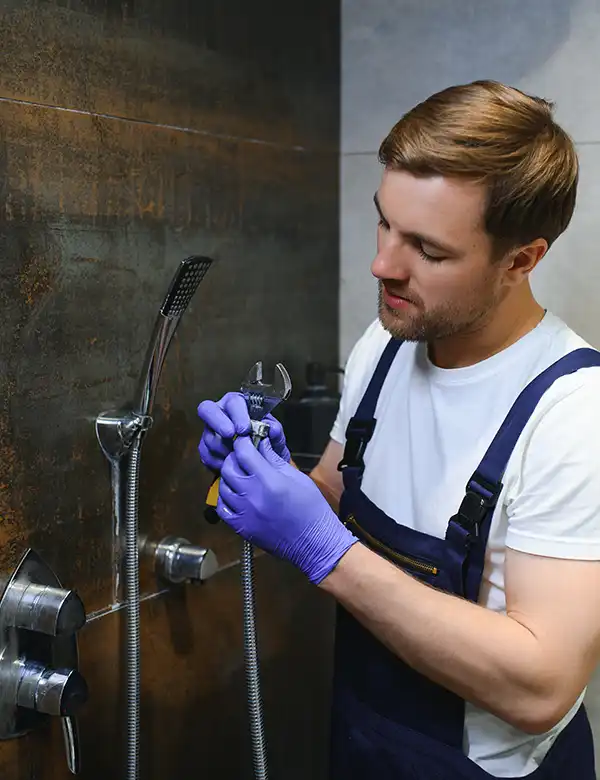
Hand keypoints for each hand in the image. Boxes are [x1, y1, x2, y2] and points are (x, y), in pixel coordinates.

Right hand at [197, 391, 289, 471]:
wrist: (263, 466)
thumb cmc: (268, 444)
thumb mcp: (276, 438)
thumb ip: (275, 431)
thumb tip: (272, 428)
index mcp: (239, 405)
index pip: (233, 402)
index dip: (237, 414)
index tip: (245, 429)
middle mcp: (221, 413)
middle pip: (207, 409)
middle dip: (218, 422)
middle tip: (230, 435)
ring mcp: (210, 430)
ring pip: (207, 435)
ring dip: (222, 447)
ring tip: (237, 455)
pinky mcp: (205, 448)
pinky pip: (205, 453)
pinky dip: (217, 461)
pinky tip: (230, 465)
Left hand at [217, 436, 357, 583]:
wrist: (314, 542)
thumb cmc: (311, 508)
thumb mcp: (296, 476)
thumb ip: (274, 459)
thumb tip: (261, 442)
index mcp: (269, 480)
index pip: (244, 452)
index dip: (243, 442)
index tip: (246, 440)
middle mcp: (252, 495)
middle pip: (228, 467)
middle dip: (234, 458)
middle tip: (244, 457)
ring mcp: (244, 513)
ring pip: (222, 486)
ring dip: (229, 477)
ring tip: (242, 476)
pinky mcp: (241, 527)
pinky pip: (222, 507)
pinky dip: (226, 498)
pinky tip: (236, 495)